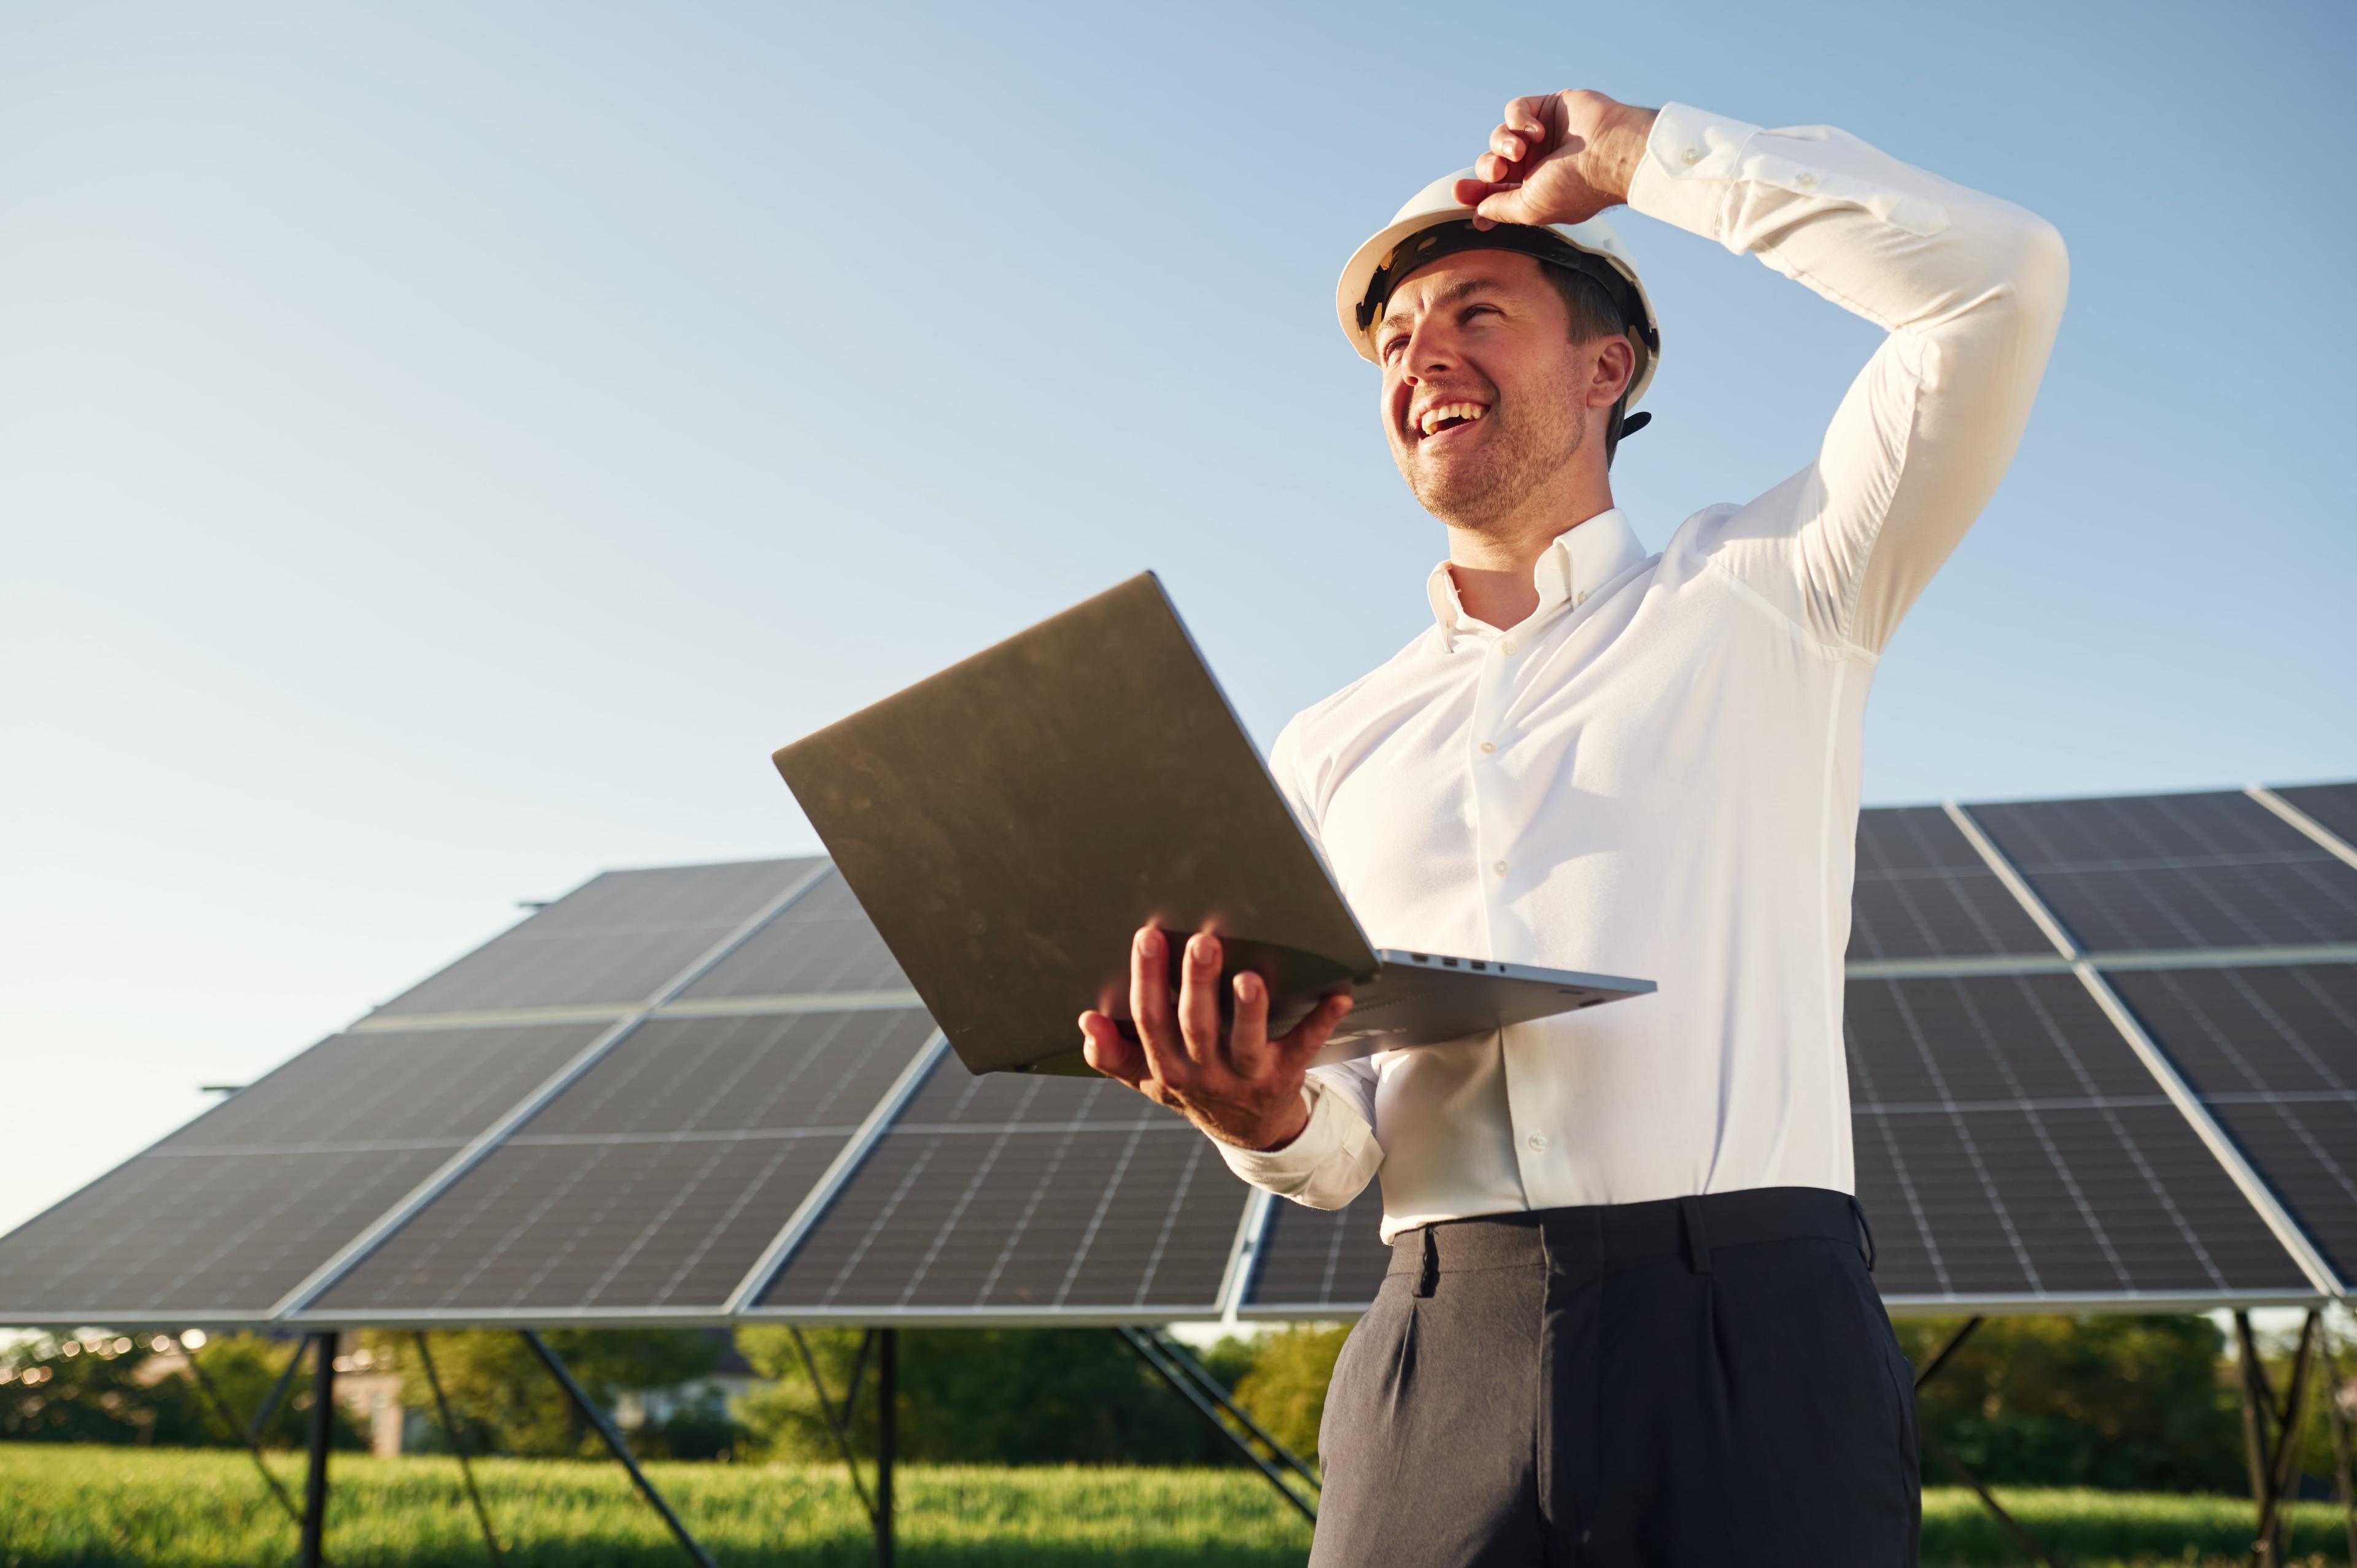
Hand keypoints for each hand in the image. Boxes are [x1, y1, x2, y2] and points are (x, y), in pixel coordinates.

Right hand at [1079, 926, 1353, 1150]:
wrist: (1249, 1132)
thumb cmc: (1194, 1086)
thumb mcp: (1148, 1079)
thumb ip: (1113, 1054)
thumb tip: (1087, 1021)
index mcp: (1167, 1069)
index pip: (1151, 1022)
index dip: (1147, 981)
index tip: (1148, 936)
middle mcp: (1205, 1075)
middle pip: (1196, 1027)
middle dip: (1196, 984)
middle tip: (1201, 941)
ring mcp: (1246, 1076)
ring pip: (1245, 1042)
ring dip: (1249, 1009)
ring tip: (1249, 977)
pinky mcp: (1285, 1074)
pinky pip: (1304, 1046)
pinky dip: (1321, 1020)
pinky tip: (1337, 995)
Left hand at [1452, 90, 1659, 230]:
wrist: (1608, 152)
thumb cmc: (1576, 185)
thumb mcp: (1530, 208)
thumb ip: (1500, 209)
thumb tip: (1479, 213)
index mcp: (1536, 190)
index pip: (1496, 190)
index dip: (1475, 191)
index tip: (1459, 191)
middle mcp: (1538, 163)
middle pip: (1493, 163)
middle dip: (1488, 168)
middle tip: (1499, 170)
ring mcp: (1543, 136)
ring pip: (1500, 136)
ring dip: (1502, 144)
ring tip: (1518, 150)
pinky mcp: (1547, 108)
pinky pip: (1515, 109)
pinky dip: (1518, 119)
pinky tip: (1534, 130)